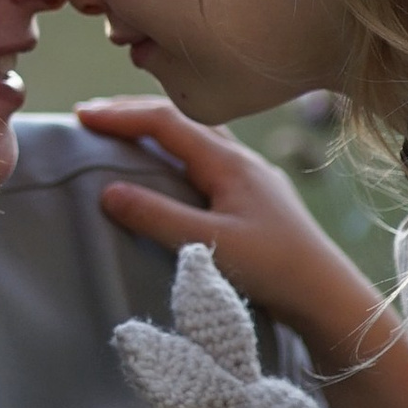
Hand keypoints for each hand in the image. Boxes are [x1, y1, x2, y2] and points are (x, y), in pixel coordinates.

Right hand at [78, 95, 385, 361]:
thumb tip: (107, 191)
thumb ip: (157, 217)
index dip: (120, 116)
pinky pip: (209, 155)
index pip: (165, 122)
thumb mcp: (209, 244)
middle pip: (181, 120)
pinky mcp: (258, 196)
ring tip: (123, 131)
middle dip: (133, 113)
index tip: (80, 116)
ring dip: (157, 128)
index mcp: (228, 162)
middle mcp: (241, 159)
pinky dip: (178, 148)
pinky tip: (172, 166)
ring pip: (197, 136)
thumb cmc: (274, 269)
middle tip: (90, 116)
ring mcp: (252, 176)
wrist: (327, 294)